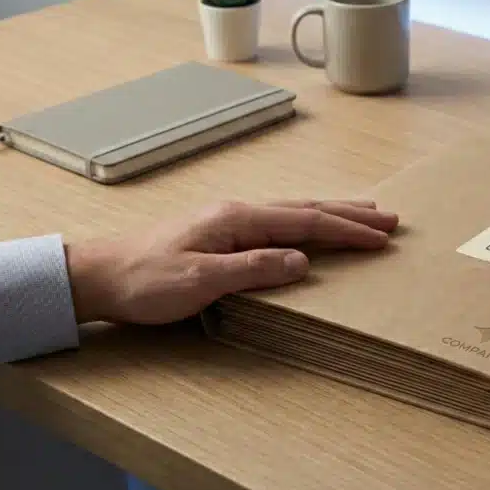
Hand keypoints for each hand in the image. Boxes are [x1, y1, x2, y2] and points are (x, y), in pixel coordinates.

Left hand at [64, 199, 398, 324]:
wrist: (100, 274)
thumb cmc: (145, 280)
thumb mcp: (199, 280)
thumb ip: (252, 268)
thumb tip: (301, 261)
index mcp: (238, 219)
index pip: (306, 222)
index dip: (347, 230)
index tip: (381, 238)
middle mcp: (239, 211)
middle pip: (307, 209)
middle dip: (351, 214)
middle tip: (390, 218)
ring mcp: (231, 219)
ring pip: (295, 212)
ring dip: (334, 214)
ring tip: (365, 213)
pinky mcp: (223, 232)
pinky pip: (280, 222)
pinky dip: (308, 222)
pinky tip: (312, 227)